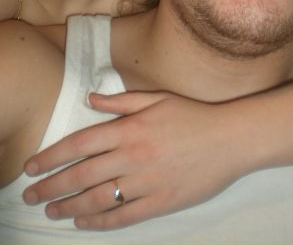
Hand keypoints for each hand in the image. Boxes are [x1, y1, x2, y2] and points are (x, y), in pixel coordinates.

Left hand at [22, 91, 248, 229]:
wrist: (230, 138)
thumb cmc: (193, 115)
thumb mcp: (157, 98)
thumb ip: (121, 102)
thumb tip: (90, 99)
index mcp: (130, 129)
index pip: (80, 144)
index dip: (52, 157)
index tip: (32, 167)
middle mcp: (133, 156)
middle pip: (81, 175)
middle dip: (51, 186)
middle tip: (31, 195)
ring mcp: (146, 182)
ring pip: (97, 199)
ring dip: (69, 207)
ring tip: (52, 210)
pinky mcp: (161, 202)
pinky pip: (123, 217)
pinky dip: (99, 223)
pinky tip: (84, 224)